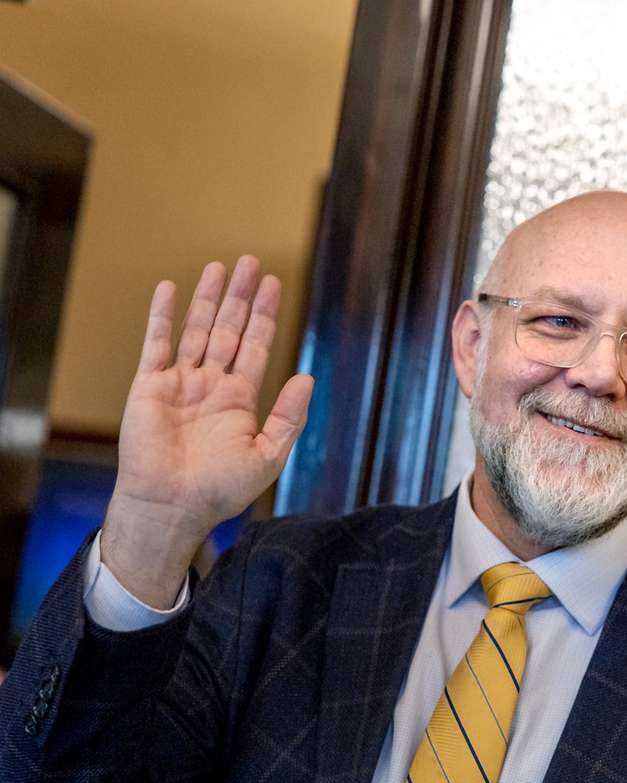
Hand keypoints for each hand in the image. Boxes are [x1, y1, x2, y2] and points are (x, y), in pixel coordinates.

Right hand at [101, 257, 312, 605]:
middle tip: (252, 261)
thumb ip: (289, 417)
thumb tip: (307, 377)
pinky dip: (163, 316)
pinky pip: (157, 344)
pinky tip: (170, 288)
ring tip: (220, 265)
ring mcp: (180, 384)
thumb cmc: (220, 490)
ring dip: (208, 297)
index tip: (275, 284)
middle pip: (229, 329)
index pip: (256, 346)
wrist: (172, 507)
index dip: (266, 315)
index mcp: (239, 400)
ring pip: (196, 329)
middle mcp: (211, 386)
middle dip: (241, 296)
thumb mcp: (268, 455)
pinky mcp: (149, 387)